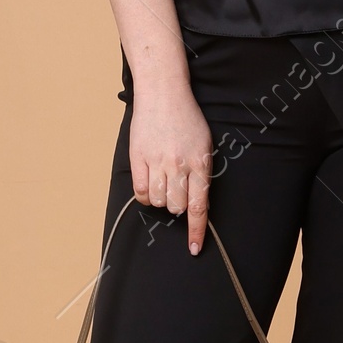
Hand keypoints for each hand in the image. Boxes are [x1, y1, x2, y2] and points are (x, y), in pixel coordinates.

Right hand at [128, 83, 213, 252]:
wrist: (163, 93)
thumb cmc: (187, 119)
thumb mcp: (205, 145)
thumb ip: (202, 174)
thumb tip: (196, 204)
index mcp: (200, 163)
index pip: (198, 207)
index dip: (196, 231)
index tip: (194, 248)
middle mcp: (178, 165)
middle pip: (177, 207)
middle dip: (178, 207)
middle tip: (178, 190)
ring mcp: (157, 162)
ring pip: (159, 201)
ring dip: (163, 199)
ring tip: (164, 182)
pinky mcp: (138, 158)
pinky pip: (140, 191)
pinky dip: (146, 195)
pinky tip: (150, 184)